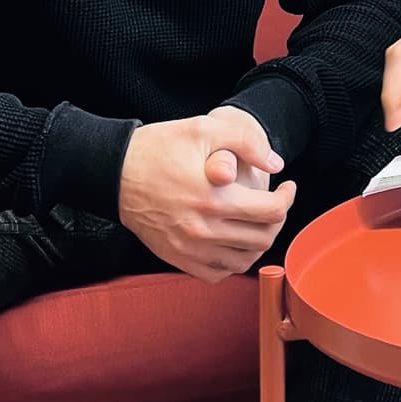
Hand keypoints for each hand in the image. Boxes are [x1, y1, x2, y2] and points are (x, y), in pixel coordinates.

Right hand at [119, 108, 296, 281]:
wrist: (112, 172)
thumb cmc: (156, 148)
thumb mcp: (204, 129)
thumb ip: (247, 142)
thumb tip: (276, 165)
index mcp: (215, 198)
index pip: (272, 211)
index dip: (288, 198)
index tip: (286, 188)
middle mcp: (204, 229)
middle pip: (263, 238)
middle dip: (277, 219)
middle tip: (274, 204)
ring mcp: (189, 248)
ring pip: (244, 260)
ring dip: (258, 242)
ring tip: (256, 223)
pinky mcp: (176, 258)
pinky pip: (217, 272)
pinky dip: (232, 261)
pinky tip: (232, 241)